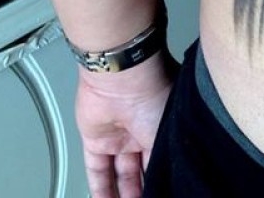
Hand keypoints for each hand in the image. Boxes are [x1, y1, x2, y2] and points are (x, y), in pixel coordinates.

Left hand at [75, 51, 177, 197]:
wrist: (123, 77)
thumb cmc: (154, 91)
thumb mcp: (168, 130)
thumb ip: (163, 159)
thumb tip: (168, 181)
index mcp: (163, 125)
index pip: (160, 162)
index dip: (161, 180)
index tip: (161, 192)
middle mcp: (141, 131)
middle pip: (140, 172)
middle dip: (141, 192)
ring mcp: (118, 136)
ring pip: (119, 175)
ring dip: (121, 196)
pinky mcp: (95, 139)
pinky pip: (97, 170)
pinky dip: (99, 190)